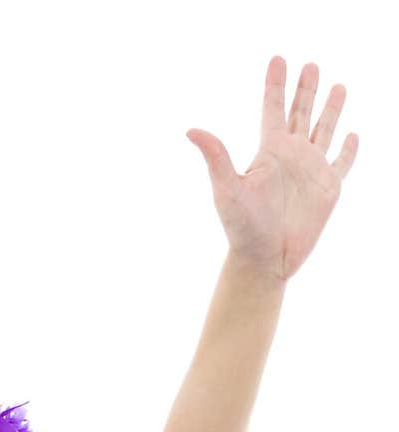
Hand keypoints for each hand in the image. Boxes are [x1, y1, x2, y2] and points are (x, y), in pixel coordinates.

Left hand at [186, 56, 357, 281]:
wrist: (264, 259)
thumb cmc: (242, 228)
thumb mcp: (227, 189)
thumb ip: (216, 157)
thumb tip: (191, 130)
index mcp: (269, 151)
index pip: (273, 108)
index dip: (276, 84)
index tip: (278, 59)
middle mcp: (292, 156)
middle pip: (302, 112)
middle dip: (306, 88)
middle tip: (311, 65)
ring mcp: (312, 170)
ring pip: (325, 129)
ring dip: (331, 109)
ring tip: (337, 85)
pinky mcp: (329, 188)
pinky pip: (342, 162)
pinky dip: (349, 149)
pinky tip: (351, 134)